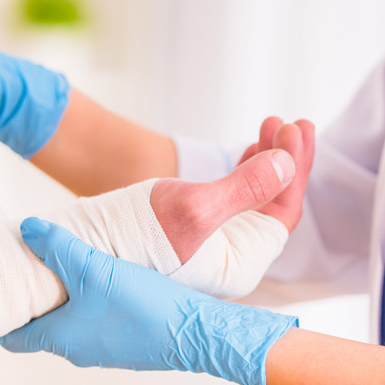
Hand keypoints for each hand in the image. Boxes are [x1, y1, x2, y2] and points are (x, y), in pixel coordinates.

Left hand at [0, 218, 296, 384]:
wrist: (197, 333)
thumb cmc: (143, 306)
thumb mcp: (94, 269)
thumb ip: (59, 247)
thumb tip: (26, 228)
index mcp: (61, 338)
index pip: (13, 337)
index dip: (1, 315)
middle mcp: (78, 350)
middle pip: (41, 326)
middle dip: (34, 299)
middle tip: (31, 267)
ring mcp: (104, 349)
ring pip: (71, 323)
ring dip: (65, 299)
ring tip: (67, 265)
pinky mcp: (128, 343)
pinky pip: (98, 322)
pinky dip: (91, 303)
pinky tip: (106, 277)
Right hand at [150, 119, 313, 262]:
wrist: (90, 243)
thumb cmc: (135, 232)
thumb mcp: (195, 206)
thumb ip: (245, 188)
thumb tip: (287, 164)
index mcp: (241, 263)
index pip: (283, 212)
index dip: (294, 168)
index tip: (294, 128)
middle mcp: (234, 258)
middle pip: (274, 204)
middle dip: (285, 160)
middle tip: (291, 122)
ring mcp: (216, 244)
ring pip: (255, 198)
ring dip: (266, 160)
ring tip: (271, 126)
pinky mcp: (199, 230)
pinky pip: (235, 198)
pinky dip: (244, 170)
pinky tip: (250, 150)